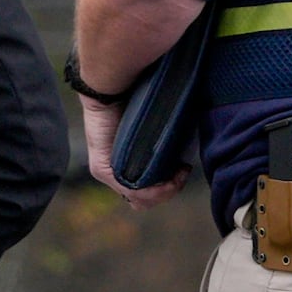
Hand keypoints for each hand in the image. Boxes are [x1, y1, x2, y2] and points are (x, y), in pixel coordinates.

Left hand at [81, 94, 176, 208]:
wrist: (111, 89)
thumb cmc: (136, 101)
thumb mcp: (155, 128)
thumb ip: (166, 145)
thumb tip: (189, 156)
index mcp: (127, 164)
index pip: (148, 193)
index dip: (169, 188)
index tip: (184, 169)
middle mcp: (115, 172)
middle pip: (144, 201)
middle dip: (169, 192)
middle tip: (183, 172)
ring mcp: (107, 173)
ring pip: (139, 200)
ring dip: (164, 192)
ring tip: (179, 174)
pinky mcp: (102, 169)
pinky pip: (131, 191)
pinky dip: (154, 191)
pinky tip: (169, 180)